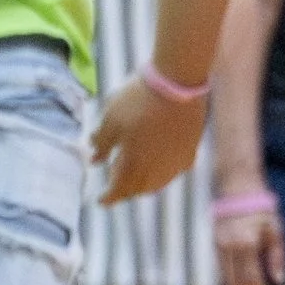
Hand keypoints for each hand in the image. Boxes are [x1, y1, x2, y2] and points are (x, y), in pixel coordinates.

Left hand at [90, 75, 205, 205]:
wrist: (177, 83)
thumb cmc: (138, 101)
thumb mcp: (111, 119)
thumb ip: (101, 143)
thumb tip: (94, 161)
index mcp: (133, 164)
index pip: (119, 190)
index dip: (109, 197)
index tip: (100, 200)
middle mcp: (156, 170)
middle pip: (139, 190)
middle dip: (126, 190)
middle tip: (117, 182)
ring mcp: (176, 162)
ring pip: (158, 183)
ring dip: (145, 184)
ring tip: (137, 175)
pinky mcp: (190, 152)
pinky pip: (175, 170)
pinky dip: (164, 172)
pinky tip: (161, 163)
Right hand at [212, 197, 284, 284]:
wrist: (238, 190)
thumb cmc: (262, 210)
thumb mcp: (276, 230)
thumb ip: (277, 257)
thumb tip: (279, 281)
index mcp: (245, 244)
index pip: (250, 280)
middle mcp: (228, 248)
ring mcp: (218, 248)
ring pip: (226, 281)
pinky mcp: (215, 248)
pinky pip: (223, 273)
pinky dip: (233, 284)